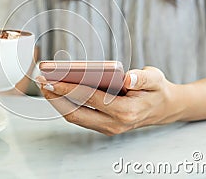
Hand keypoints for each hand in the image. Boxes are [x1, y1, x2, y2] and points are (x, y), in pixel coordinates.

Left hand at [37, 67, 186, 135]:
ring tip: (45, 85)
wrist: (164, 108)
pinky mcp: (103, 126)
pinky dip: (66, 105)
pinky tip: (58, 92)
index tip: (52, 79)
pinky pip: (79, 117)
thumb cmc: (157, 90)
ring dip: (57, 102)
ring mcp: (107, 128)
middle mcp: (114, 124)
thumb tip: (128, 78)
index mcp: (126, 112)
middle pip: (75, 113)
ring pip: (74, 117)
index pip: (90, 99)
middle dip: (56, 97)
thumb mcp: (155, 79)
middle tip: (41, 81)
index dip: (68, 89)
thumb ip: (142, 78)